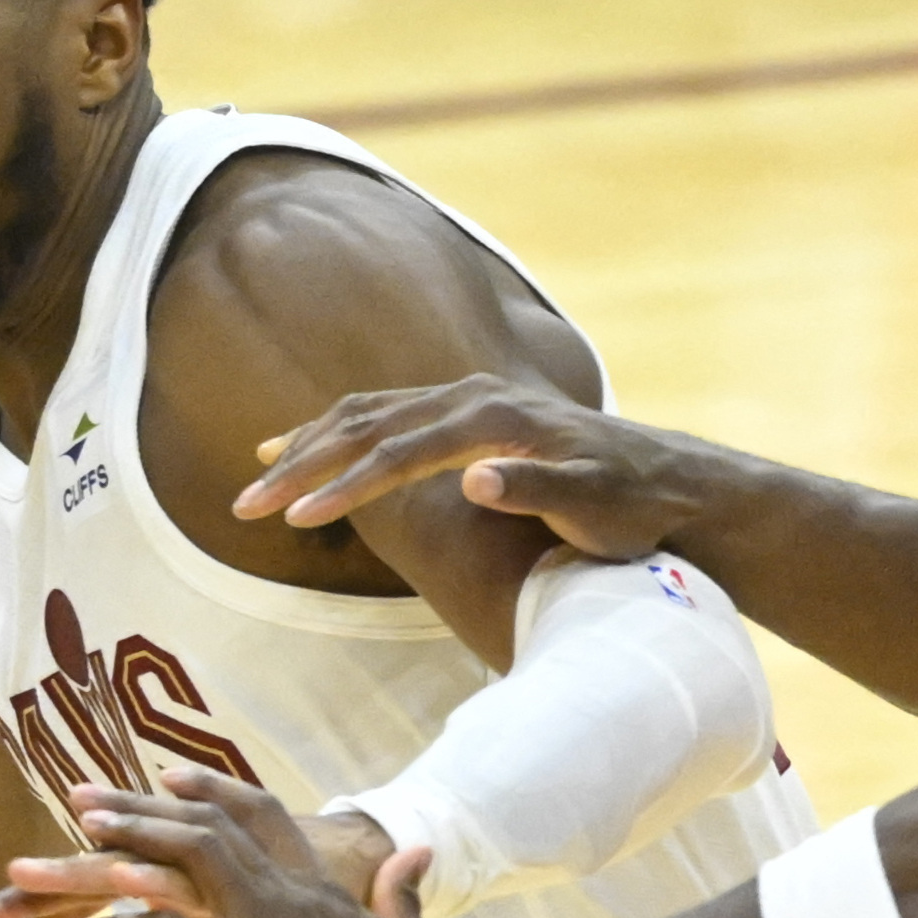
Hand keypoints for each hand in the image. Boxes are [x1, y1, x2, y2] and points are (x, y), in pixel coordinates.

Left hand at [0, 767, 461, 917]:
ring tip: (66, 841)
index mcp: (323, 892)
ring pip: (179, 859)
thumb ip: (406, 899)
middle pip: (205, 827)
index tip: (173, 778)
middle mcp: (284, 895)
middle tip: (84, 796)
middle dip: (141, 807)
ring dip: (117, 846)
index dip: (217, 794)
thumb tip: (415, 852)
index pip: (265, 819)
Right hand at [231, 373, 703, 559]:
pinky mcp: (470, 413)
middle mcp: (475, 396)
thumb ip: (538, 490)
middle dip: (303, 465)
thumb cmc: (633, 505)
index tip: (298, 520)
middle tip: (246, 507)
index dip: (345, 486)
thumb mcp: (596, 508)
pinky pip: (388, 412)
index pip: (401, 451)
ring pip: (370, 411)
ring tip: (258, 475)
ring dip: (310, 443)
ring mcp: (470, 399)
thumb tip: (477, 478)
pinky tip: (310, 444)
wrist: (671, 481)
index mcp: (496, 417)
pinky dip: (340, 427)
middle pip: (369, 423)